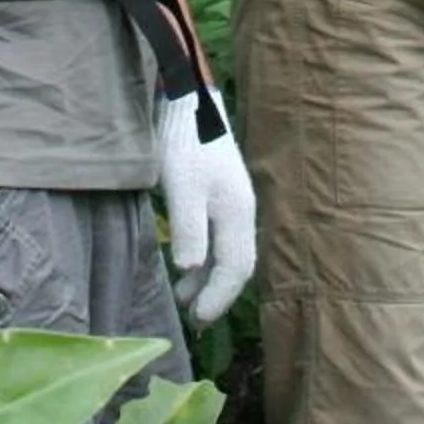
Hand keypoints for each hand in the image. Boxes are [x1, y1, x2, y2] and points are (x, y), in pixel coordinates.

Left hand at [156, 90, 255, 325]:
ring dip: (209, 279)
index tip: (198, 318)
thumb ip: (189, 228)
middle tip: (194, 319)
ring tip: (184, 298)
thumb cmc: (185, 144)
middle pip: (238, 264)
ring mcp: (232, 203)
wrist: (188, 103)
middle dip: (218, 295)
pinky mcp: (219, 195)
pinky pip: (219, 238)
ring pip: (228, 253)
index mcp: (238, 213)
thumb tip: (193, 269)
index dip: (218, 297)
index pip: (236, 268)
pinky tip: (186, 266)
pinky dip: (205, 259)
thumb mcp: (182, 187)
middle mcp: (241, 212)